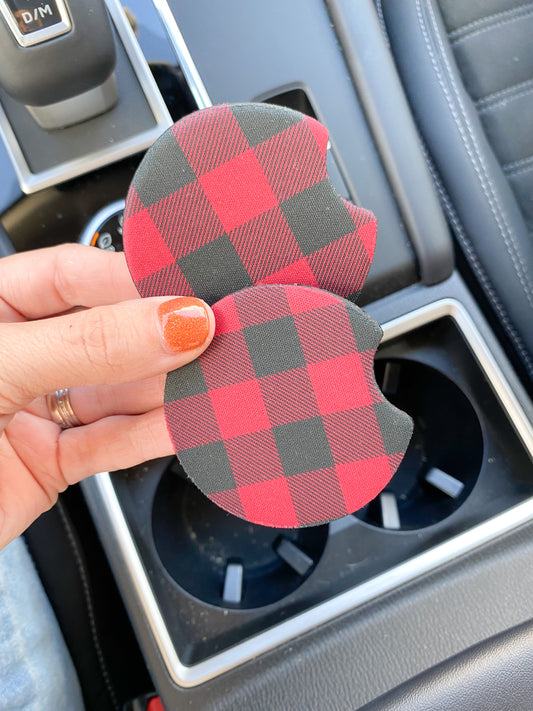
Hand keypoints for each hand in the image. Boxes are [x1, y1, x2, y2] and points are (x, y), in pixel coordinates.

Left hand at [0, 244, 214, 548]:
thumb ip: (85, 344)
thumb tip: (171, 320)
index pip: (70, 274)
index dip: (131, 279)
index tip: (187, 289)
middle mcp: (14, 354)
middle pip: (104, 332)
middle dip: (159, 336)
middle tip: (215, 336)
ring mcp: (34, 409)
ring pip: (116, 390)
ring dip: (166, 389)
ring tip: (215, 381)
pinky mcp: (50, 462)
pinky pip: (110, 442)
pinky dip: (150, 436)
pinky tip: (183, 423)